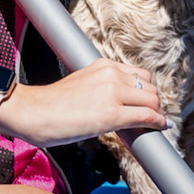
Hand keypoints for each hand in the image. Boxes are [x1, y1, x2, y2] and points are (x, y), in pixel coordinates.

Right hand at [0, 58, 167, 148]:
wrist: (32, 112)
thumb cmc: (50, 104)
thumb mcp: (81, 85)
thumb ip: (102, 88)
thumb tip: (118, 104)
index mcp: (103, 66)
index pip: (139, 74)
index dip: (145, 91)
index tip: (144, 103)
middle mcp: (111, 75)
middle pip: (149, 87)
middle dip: (152, 102)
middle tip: (149, 117)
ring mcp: (113, 93)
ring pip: (152, 100)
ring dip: (155, 112)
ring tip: (151, 124)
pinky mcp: (113, 115)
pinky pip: (147, 116)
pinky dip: (158, 122)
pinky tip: (161, 127)